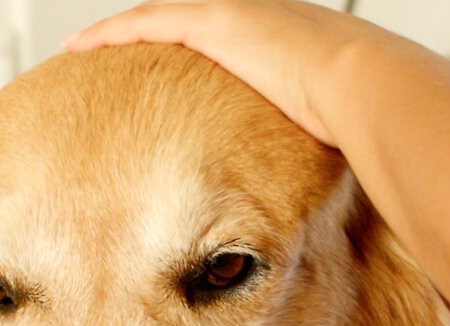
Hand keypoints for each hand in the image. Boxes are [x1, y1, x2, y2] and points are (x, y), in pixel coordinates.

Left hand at [64, 0, 402, 145]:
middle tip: (119, 54)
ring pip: (162, 16)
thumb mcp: (338, 129)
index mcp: (288, 38)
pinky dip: (113, 32)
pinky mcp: (217, 22)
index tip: (176, 70)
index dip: (196, 48)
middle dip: (152, 35)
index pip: (229, 39)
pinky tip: (82, 45)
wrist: (368, 85)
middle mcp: (261, 17)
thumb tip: (330, 184)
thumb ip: (322, 144)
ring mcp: (238, 15)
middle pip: (189, 21)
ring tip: (86, 46)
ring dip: (123, 32)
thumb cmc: (364, 117)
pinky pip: (149, 22)